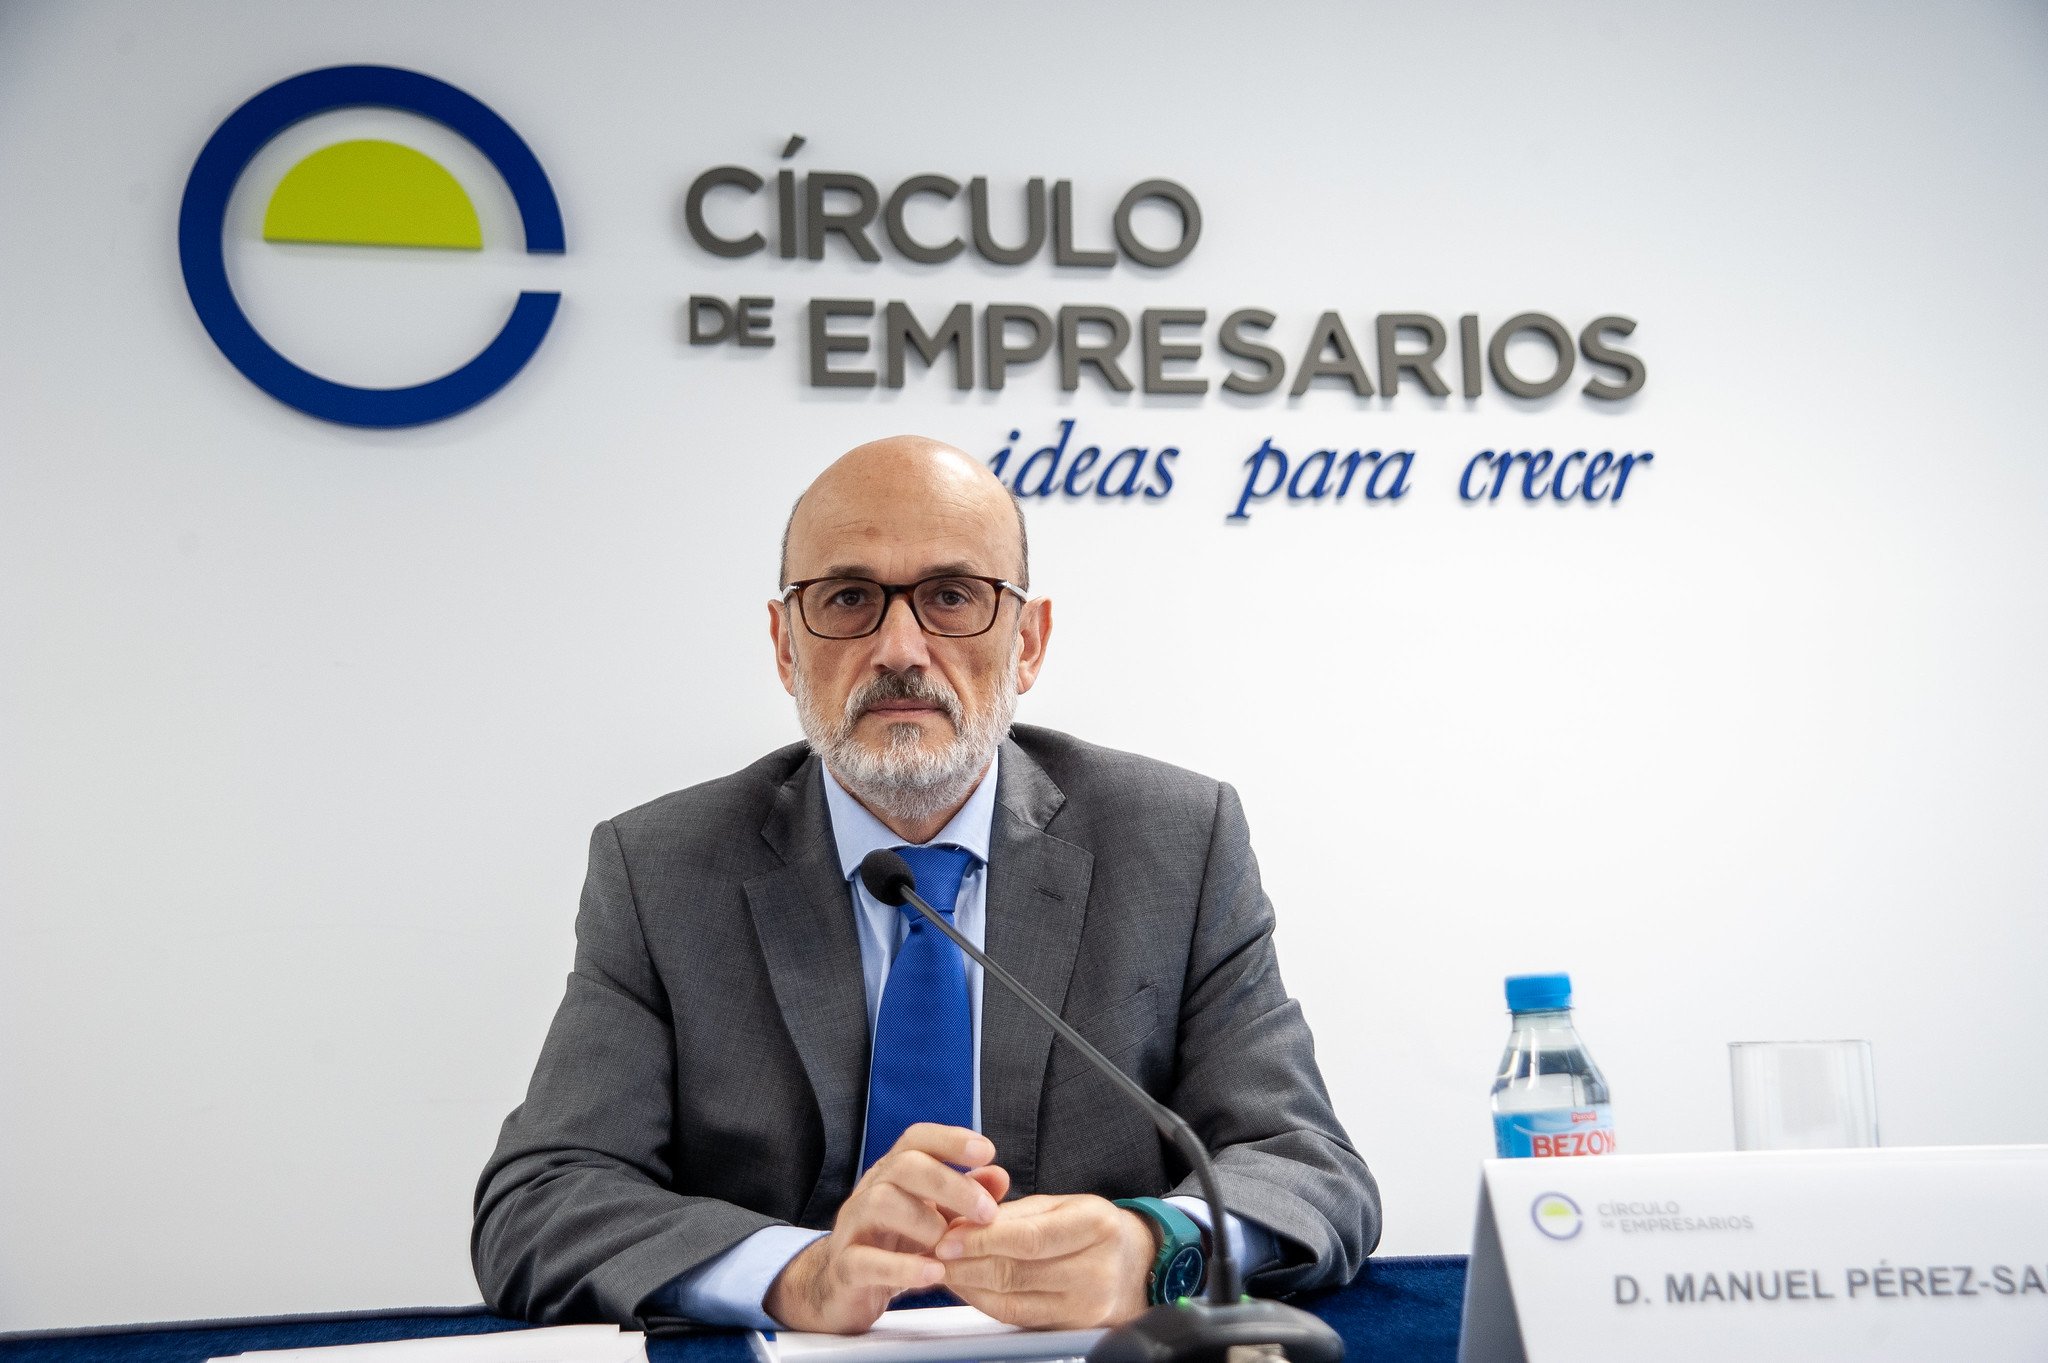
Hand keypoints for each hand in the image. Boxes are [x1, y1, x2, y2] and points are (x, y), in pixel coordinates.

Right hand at [765, 1124, 1009, 1333]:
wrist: (843, 1288)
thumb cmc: (895, 1245)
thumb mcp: (935, 1217)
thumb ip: (966, 1196)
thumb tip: (1000, 1176)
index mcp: (894, 1174)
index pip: (916, 1139)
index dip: (950, 1139)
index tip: (986, 1150)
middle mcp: (871, 1191)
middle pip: (904, 1165)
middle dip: (950, 1184)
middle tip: (986, 1212)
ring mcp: (853, 1227)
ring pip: (881, 1202)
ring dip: (925, 1221)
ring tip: (951, 1246)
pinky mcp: (844, 1268)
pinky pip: (866, 1261)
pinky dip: (902, 1268)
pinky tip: (934, 1274)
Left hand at [934, 1194, 1154, 1328]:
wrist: (1137, 1265)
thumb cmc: (1096, 1228)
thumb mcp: (1063, 1204)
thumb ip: (1015, 1213)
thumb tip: (964, 1222)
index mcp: (1095, 1226)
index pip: (1029, 1238)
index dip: (983, 1240)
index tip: (949, 1237)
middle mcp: (1094, 1269)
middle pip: (1016, 1272)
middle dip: (967, 1264)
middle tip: (935, 1253)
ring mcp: (1084, 1305)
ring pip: (1011, 1300)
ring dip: (969, 1285)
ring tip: (944, 1269)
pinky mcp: (1070, 1327)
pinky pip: (1016, 1317)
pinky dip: (984, 1302)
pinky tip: (967, 1287)